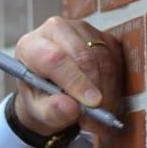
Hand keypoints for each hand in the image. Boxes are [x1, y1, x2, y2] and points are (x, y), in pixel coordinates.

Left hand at [13, 17, 123, 138]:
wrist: (49, 90)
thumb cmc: (39, 98)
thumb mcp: (38, 111)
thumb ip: (51, 111)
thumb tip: (72, 108)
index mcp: (31, 45)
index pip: (55, 58)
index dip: (76, 82)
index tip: (91, 104)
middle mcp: (56, 30)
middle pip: (83, 55)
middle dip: (95, 89)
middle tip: (97, 117)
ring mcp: (81, 29)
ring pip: (103, 58)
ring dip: (107, 90)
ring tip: (99, 116)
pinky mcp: (102, 36)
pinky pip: (116, 59)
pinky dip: (115, 84)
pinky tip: (106, 102)